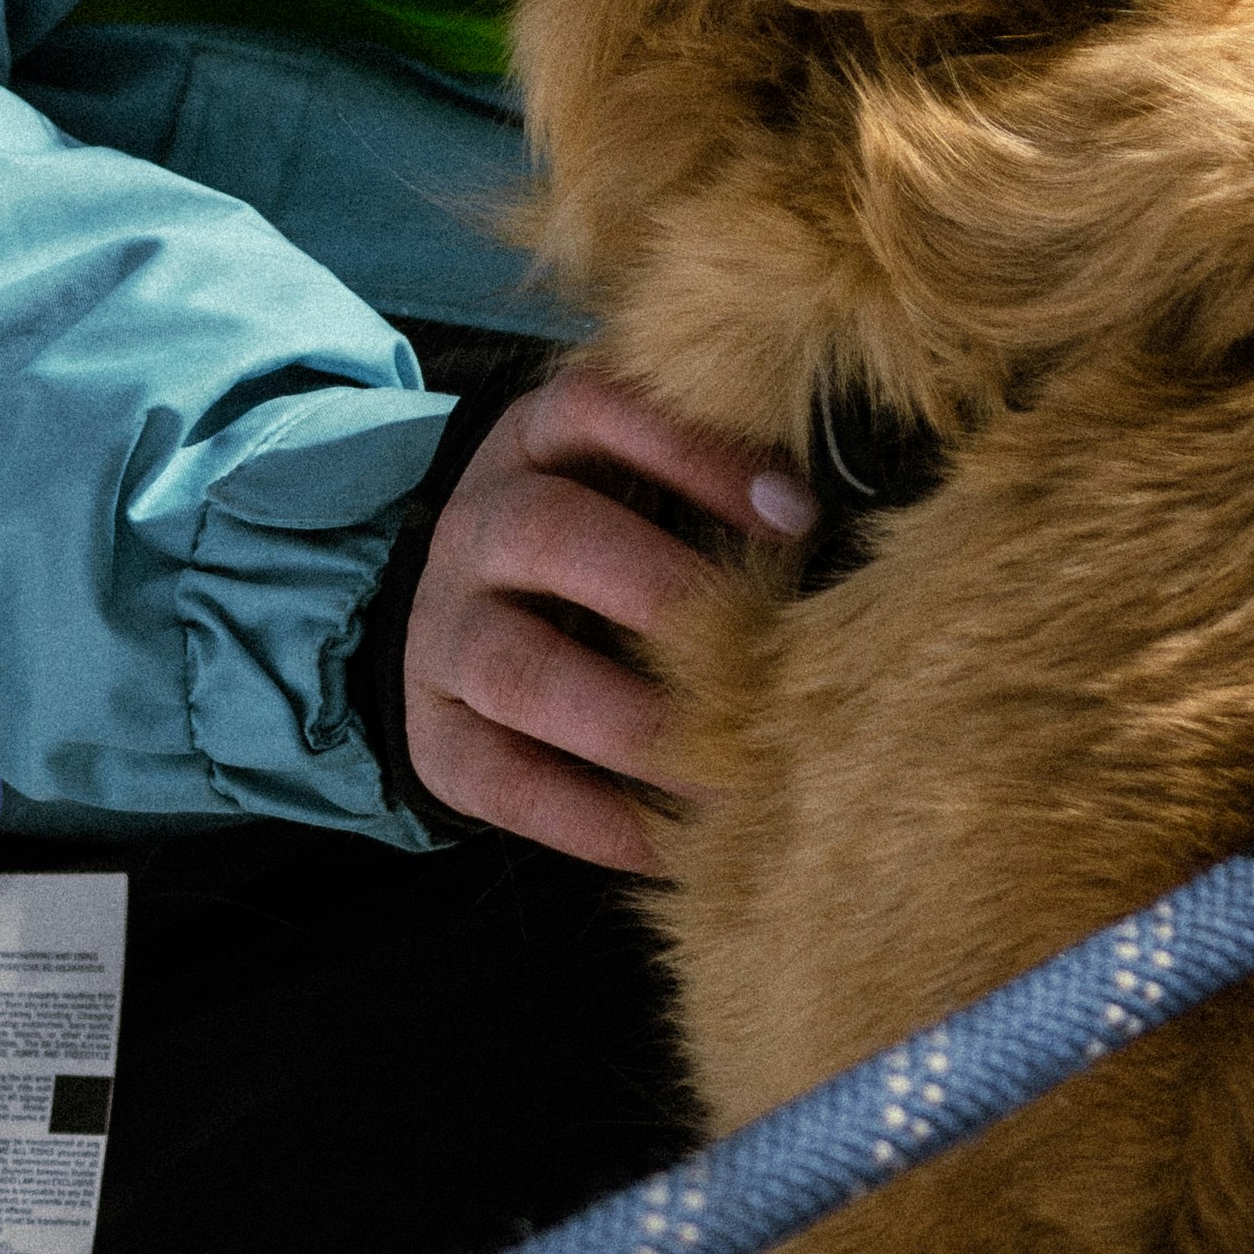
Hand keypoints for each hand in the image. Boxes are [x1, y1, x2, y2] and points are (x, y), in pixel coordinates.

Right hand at [403, 360, 812, 875]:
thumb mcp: (626, 481)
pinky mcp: (434, 732)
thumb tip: (819, 522)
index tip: (796, 514)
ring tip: (723, 769)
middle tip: (756, 652)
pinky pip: (500, 779)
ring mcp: (443, 632)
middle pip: (547, 533)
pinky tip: (668, 846)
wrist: (460, 626)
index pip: (592, 408)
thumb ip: (705, 482)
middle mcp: (475, 524)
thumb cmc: (593, 547)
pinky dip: (587, 819)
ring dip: (629, 723)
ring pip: (517, 669)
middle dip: (659, 590)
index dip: (691, 452)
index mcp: (531, 442)